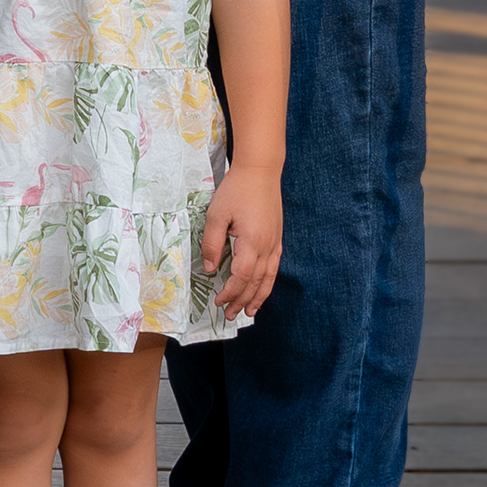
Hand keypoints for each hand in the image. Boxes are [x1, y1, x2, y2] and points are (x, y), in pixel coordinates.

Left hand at [200, 166, 283, 322]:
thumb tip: (209, 269)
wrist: (261, 171)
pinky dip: (268, 282)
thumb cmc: (237, 190)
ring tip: (250, 312)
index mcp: (252, 242)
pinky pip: (274, 266)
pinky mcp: (277, 237)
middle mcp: (267, 246)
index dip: (230, 293)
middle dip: (242, 301)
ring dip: (259, 297)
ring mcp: (275, 242)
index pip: (241, 277)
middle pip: (256, 282)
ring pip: (269, 278)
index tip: (218, 302)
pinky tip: (263, 288)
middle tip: (230, 315)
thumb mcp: (216, 215)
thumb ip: (212, 244)